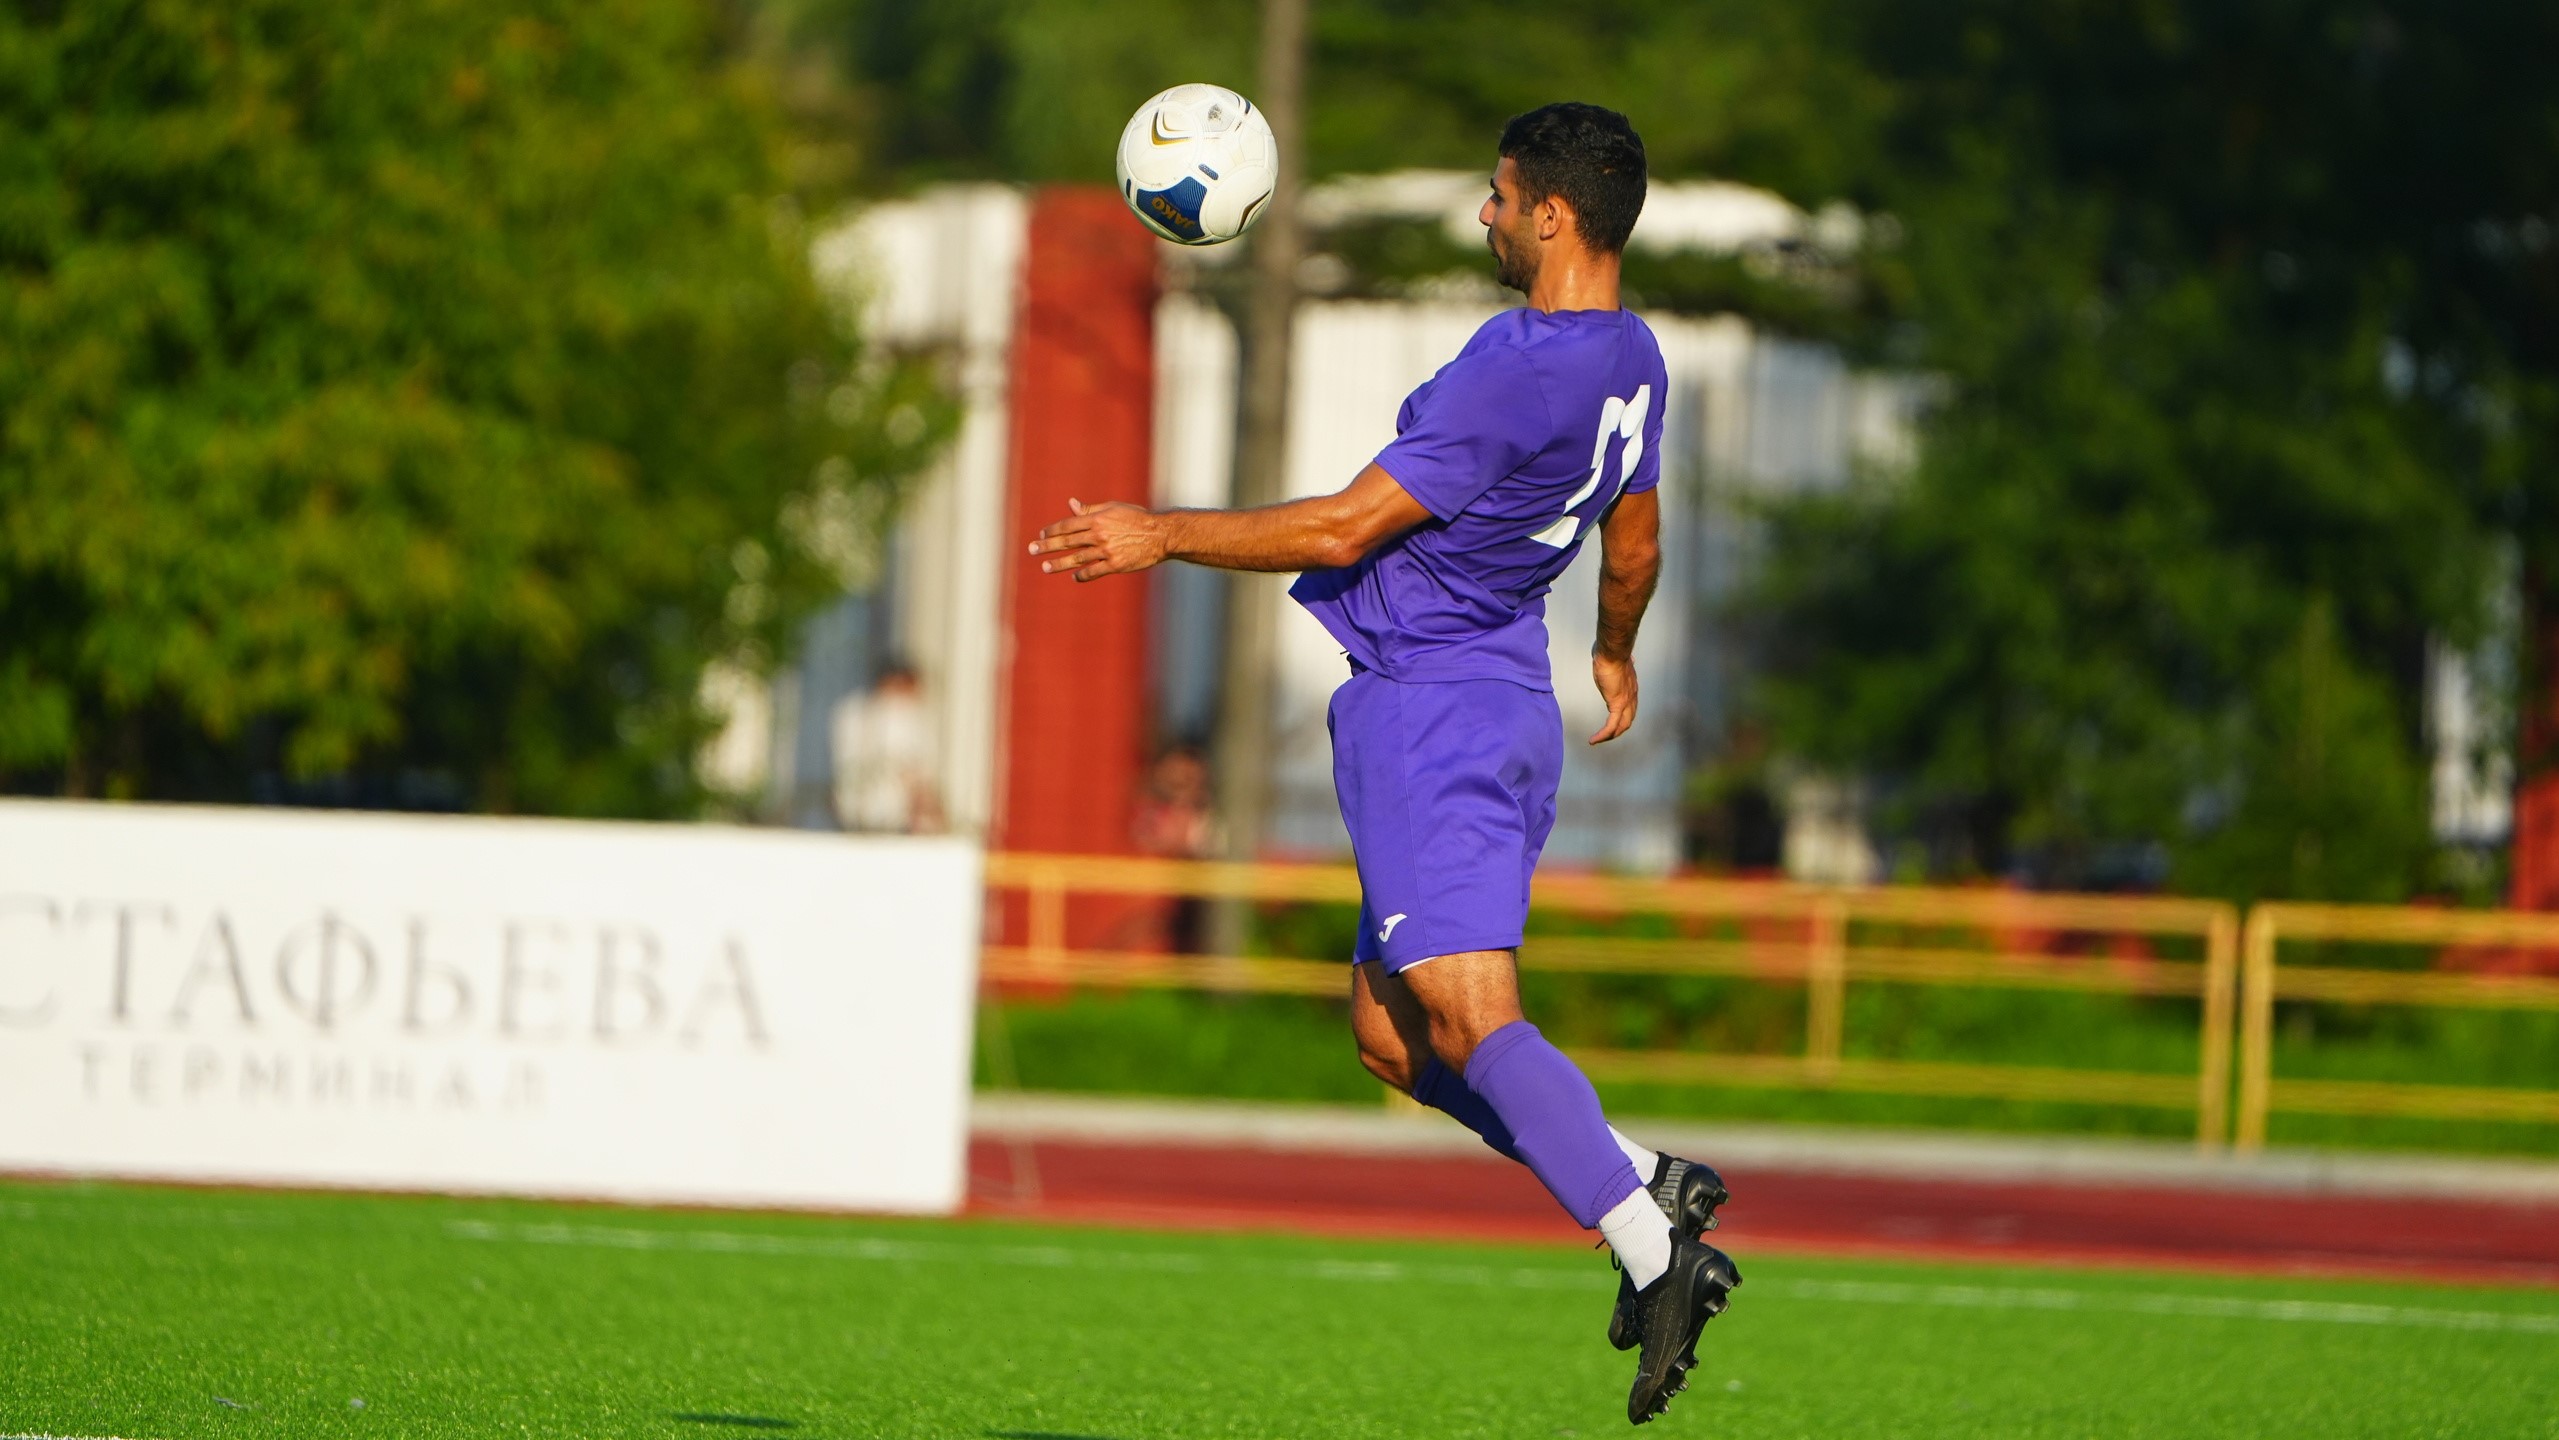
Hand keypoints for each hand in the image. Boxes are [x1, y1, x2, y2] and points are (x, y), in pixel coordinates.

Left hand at [1028, 498, 1165, 581]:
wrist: (1160, 535)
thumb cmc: (1137, 519)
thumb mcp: (1114, 508)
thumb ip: (1091, 510)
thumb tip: (1072, 504)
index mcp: (1098, 519)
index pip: (1068, 525)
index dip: (1053, 530)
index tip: (1041, 535)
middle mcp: (1099, 535)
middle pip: (1067, 541)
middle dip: (1047, 546)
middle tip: (1032, 550)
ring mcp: (1107, 551)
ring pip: (1077, 558)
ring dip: (1059, 563)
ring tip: (1045, 567)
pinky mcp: (1116, 565)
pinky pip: (1094, 571)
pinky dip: (1083, 574)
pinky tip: (1074, 576)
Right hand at [1589, 652, 1637, 744]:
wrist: (1612, 652)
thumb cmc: (1610, 653)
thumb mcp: (1614, 660)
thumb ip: (1616, 664)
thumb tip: (1622, 657)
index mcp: (1630, 687)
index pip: (1630, 707)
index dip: (1623, 716)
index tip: (1613, 720)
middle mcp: (1631, 696)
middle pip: (1628, 719)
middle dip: (1618, 729)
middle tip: (1607, 736)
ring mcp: (1626, 701)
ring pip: (1622, 726)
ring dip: (1610, 735)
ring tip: (1599, 740)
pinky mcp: (1617, 704)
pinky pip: (1611, 725)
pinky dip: (1603, 735)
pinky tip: (1594, 740)